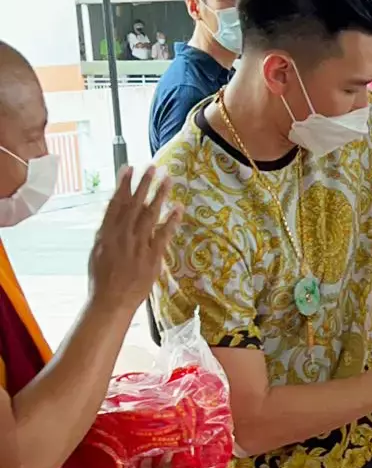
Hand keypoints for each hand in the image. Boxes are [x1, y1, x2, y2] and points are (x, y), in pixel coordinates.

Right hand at [89, 166, 180, 314]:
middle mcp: (122, 235)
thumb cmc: (102, 279)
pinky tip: (178, 207)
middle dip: (144, 184)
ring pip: (150, 214)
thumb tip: (113, 215)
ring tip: (168, 179)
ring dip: (160, 195)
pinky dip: (171, 220)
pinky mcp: (152, 256)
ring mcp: (138, 245)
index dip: (123, 184)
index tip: (129, 168)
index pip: (116, 202)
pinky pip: (164, 234)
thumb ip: (106, 232)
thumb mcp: (97, 251)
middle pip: (135, 204)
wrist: (111, 301)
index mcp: (106, 232)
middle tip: (153, 167)